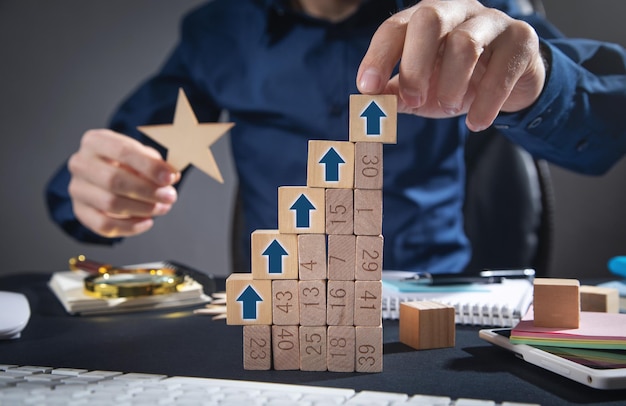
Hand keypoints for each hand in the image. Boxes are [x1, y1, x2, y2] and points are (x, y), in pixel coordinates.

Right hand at [67, 129, 179, 237]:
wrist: (105, 172)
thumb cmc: (127, 161)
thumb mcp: (142, 154)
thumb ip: (157, 164)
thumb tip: (171, 177)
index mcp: (95, 141)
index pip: (123, 151)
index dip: (149, 166)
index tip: (169, 178)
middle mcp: (80, 163)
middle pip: (114, 180)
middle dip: (148, 191)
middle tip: (170, 196)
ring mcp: (77, 189)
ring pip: (110, 204)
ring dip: (143, 209)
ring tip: (163, 208)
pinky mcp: (80, 211)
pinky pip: (104, 225)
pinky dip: (130, 227)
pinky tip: (147, 221)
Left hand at [357, 0, 545, 131]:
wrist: (509, 84)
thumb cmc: (456, 82)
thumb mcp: (421, 91)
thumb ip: (396, 95)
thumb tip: (370, 107)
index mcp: (425, 19)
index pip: (395, 27)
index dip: (378, 56)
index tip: (367, 88)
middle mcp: (457, 10)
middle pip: (430, 19)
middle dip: (415, 64)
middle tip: (413, 100)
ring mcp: (491, 21)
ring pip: (466, 42)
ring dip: (452, 84)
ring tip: (449, 108)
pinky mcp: (521, 40)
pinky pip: (501, 69)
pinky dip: (486, 102)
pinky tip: (476, 123)